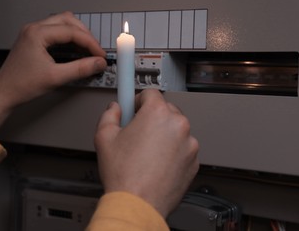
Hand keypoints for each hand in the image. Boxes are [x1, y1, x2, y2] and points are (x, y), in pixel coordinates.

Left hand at [0, 12, 106, 130]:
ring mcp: (32, 33)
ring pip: (62, 24)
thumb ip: (80, 69)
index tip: (100, 55)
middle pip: (68, 21)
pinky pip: (55, 32)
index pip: (72, 31)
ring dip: (77, 34)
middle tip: (95, 50)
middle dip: (85, 35)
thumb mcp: (55, 77)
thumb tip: (97, 63)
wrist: (3, 94)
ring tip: (87, 49)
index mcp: (37, 33)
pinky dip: (68, 39)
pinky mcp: (33, 40)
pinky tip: (75, 50)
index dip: (90, 43)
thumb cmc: (20, 85)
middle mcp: (34, 29)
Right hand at [94, 89, 198, 217]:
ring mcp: (189, 144)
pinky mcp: (194, 161)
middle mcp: (177, 125)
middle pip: (165, 110)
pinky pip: (183, 148)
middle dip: (151, 118)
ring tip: (147, 152)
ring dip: (163, 135)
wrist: (138, 204)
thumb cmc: (124, 175)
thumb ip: (109, 115)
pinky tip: (157, 163)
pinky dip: (173, 151)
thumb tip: (114, 109)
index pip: (150, 93)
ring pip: (175, 130)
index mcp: (157, 114)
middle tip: (137, 132)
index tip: (134, 105)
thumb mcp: (104, 137)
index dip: (138, 99)